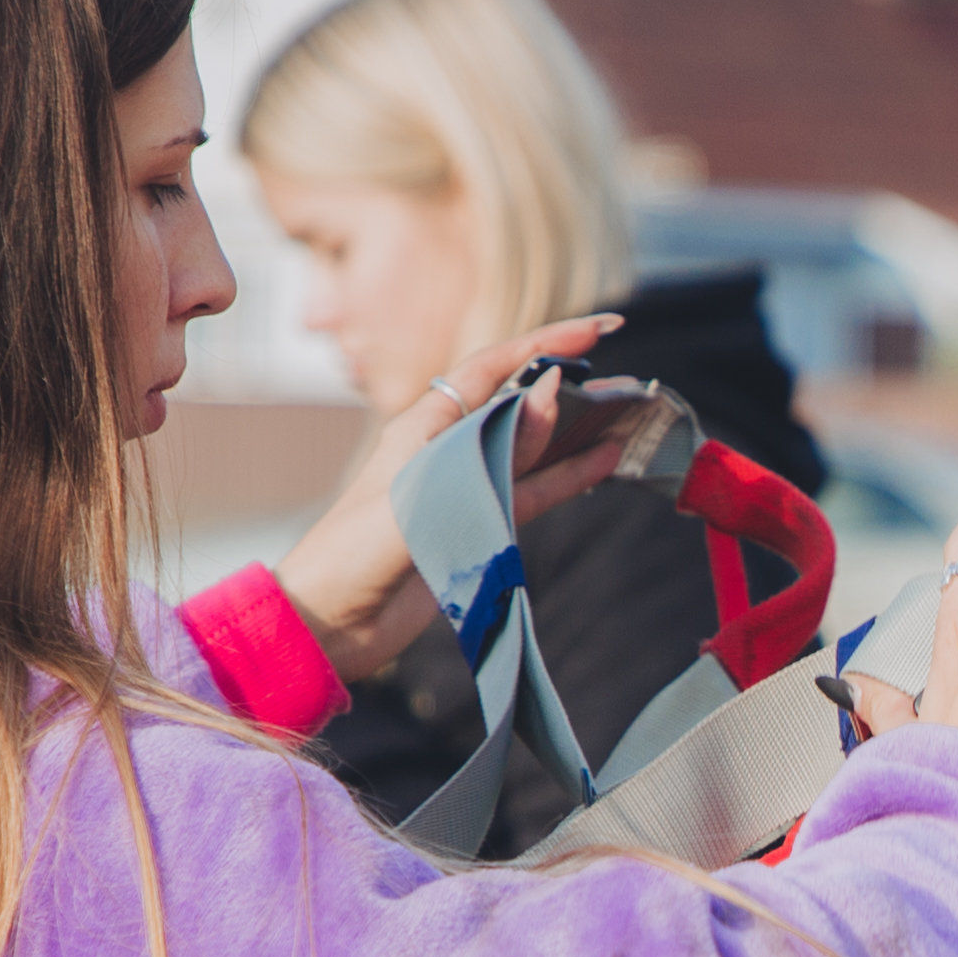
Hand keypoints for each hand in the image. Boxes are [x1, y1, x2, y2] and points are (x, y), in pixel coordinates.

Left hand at [270, 315, 620, 680]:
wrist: (328, 626)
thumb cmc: (355, 555)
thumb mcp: (425, 495)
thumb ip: (491, 449)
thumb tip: (549, 393)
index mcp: (423, 426)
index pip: (493, 367)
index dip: (545, 342)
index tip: (597, 330)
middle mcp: (446, 449)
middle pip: (520, 402)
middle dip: (570, 383)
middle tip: (625, 373)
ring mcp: (465, 489)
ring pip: (534, 448)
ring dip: (578, 432)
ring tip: (629, 415)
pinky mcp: (478, 528)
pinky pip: (534, 493)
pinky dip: (570, 477)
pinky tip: (607, 462)